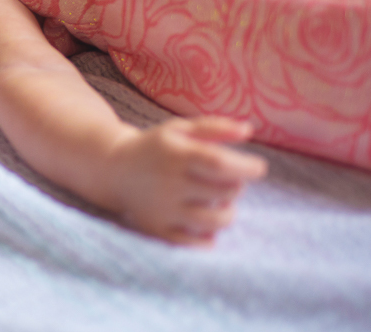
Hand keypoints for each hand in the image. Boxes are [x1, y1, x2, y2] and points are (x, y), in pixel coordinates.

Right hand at [102, 116, 267, 245]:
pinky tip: (206, 222)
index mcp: (175, 154)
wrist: (112, 169)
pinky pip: (195, 242)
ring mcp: (162, 208)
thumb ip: (214, 128)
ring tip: (219, 201)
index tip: (258, 167)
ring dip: (228, 212)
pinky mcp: (157, 228)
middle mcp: (168, 182)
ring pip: (216, 221)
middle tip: (228, 180)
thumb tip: (249, 130)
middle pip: (224, 192)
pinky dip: (209, 236)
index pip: (221, 164)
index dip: (247, 168)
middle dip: (236, 186)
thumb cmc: (154, 147)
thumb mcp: (179, 129)